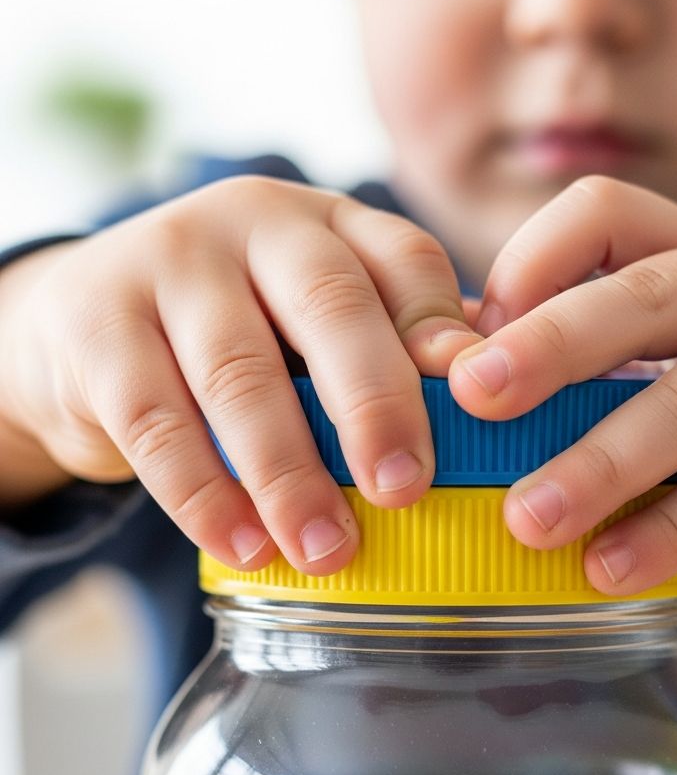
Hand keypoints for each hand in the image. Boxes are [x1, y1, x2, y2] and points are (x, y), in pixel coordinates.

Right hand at [0, 176, 482, 573]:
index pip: (406, 262)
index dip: (443, 334)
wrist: (89, 322)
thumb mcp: (318, 324)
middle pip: (330, 305)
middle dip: (374, 403)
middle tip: (403, 489)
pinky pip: (155, 419)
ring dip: (288, 473)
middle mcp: (255, 224)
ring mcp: (168, 264)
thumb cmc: (243, 333)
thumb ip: (393, 349)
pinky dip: (203, 493)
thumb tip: (488, 398)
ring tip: (326, 549)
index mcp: (331, 225)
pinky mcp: (96, 325)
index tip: (480, 405)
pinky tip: (244, 545)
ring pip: (239, 372)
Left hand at [449, 177, 676, 654]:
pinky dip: (667, 531)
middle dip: (549, 349)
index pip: (606, 213)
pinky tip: (608, 567)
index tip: (472, 345)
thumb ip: (601, 357)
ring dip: (599, 465)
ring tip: (528, 520)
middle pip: (645, 296)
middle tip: (472, 399)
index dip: (530, 264)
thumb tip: (461, 366)